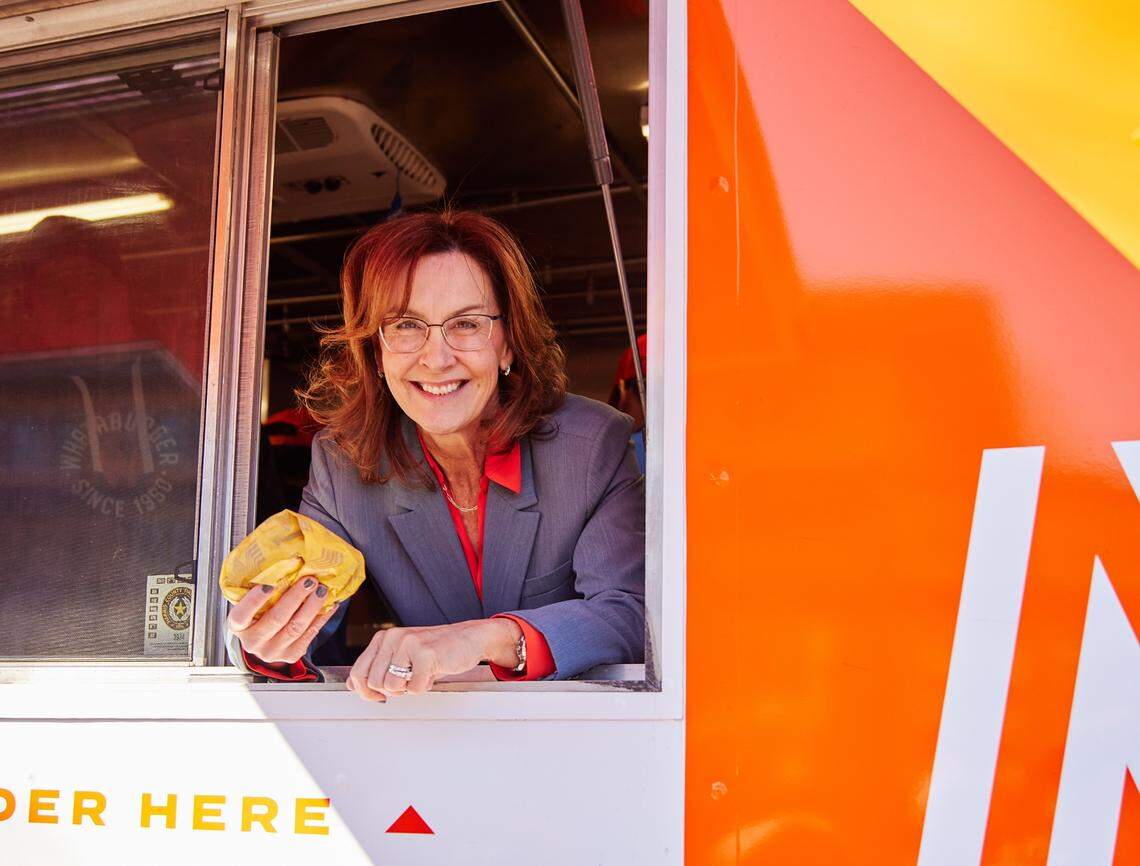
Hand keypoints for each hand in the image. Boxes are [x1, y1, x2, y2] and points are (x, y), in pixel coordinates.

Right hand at [227, 577, 338, 665]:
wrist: (266, 641)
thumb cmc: (260, 614)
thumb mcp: (254, 604)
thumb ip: (263, 589)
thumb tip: (288, 564)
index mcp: (238, 626)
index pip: (241, 615)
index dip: (255, 600)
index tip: (270, 583)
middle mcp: (252, 642)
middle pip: (276, 619)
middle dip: (295, 597)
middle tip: (309, 580)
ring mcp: (272, 652)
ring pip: (296, 628)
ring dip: (312, 606)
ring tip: (322, 590)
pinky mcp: (291, 655)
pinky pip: (309, 635)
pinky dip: (321, 618)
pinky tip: (330, 604)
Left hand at [347, 618, 520, 700]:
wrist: (468, 638)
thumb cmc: (434, 650)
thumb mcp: (401, 655)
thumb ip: (377, 667)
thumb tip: (351, 685)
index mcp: (383, 638)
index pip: (357, 673)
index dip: (364, 692)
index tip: (378, 697)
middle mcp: (392, 637)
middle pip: (374, 683)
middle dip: (391, 690)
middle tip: (409, 681)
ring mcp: (409, 644)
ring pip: (392, 687)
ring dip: (409, 688)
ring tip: (422, 674)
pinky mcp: (425, 653)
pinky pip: (415, 688)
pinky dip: (425, 686)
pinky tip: (433, 672)